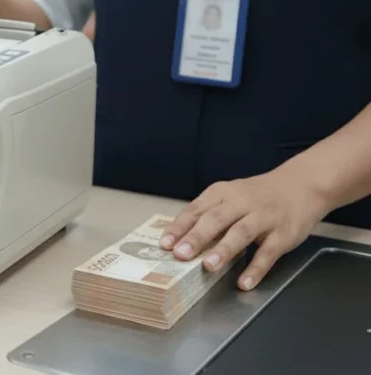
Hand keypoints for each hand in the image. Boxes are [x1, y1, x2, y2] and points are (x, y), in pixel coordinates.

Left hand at [159, 169, 332, 290]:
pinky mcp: (284, 233)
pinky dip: (256, 268)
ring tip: (208, 266)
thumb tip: (180, 239)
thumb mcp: (230, 196)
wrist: (302, 184)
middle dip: (197, 237)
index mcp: (223, 193)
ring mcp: (264, 217)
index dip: (180, 227)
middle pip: (216, 220)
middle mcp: (242, 203)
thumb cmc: (258, 196)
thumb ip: (209, 214)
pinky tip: (244, 282)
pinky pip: (268, 252)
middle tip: (180, 254)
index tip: (164, 244)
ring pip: (241, 233)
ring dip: (224, 250)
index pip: (196, 209)